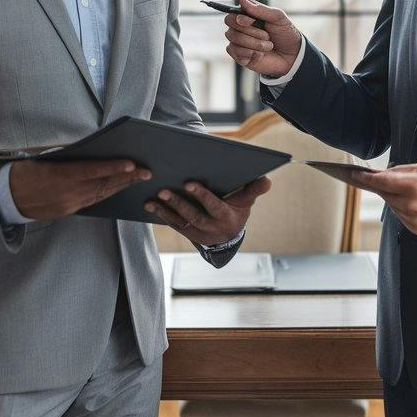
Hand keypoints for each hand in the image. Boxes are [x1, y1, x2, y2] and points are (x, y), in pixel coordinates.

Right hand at [10, 158, 151, 220]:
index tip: (132, 164)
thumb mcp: (41, 157)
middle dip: (126, 179)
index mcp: (60, 176)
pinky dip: (108, 193)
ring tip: (138, 178)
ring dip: (121, 186)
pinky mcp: (68, 211)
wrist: (4, 198)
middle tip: (147, 172)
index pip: (92, 171)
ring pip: (101, 195)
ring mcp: (69, 205)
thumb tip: (89, 146)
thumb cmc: (23, 170)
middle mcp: (67, 193)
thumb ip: (65, 153)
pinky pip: (93, 202)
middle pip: (102, 185)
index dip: (114, 168)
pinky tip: (119, 187)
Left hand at [144, 176, 271, 246]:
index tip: (189, 184)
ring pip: (180, 222)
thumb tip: (267, 180)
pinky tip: (150, 205)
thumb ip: (254, 190)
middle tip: (164, 190)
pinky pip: (174, 225)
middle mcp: (212, 228)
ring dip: (165, 211)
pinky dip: (162, 215)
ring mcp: (199, 234)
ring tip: (152, 200)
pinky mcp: (188, 234)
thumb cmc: (237, 210)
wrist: (229, 236)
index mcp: (226, 217)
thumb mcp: (246, 201)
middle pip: (193, 216)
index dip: (202, 196)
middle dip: (178, 203)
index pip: (214, 206)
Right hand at [224, 0, 301, 77]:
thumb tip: (242, 0)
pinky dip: (250, 53)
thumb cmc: (285, 33)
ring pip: (234, 41)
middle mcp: (240, 30)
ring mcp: (240, 44)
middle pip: (231, 28)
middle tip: (267, 36)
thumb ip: (260, 9)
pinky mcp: (240, 57)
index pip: (231, 15)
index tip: (253, 21)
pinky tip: (261, 54)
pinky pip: (235, 52)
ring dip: (254, 43)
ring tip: (268, 46)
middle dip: (251, 32)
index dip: (240, 18)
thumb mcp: (278, 17)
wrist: (293, 55)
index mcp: (247, 17)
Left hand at [350, 162, 416, 237]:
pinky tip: (413, 202)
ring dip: (393, 197)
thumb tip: (384, 173)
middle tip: (368, 178)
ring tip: (405, 189)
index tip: (351, 174)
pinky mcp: (416, 229)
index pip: (380, 181)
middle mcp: (410, 204)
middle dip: (378, 185)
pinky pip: (401, 216)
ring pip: (392, 205)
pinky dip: (402, 208)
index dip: (363, 178)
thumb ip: (403, 171)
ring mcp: (413, 219)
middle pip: (383, 193)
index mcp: (414, 186)